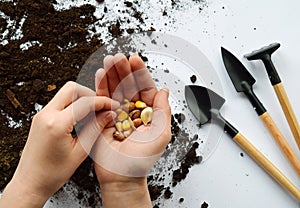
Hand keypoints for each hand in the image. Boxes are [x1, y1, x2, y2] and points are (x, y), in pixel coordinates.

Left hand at [0, 81, 118, 207]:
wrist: (30, 182)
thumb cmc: (53, 173)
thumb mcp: (80, 152)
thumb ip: (96, 129)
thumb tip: (109, 114)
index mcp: (56, 124)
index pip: (84, 102)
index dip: (102, 102)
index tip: (113, 106)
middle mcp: (45, 115)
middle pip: (72, 88)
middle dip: (90, 94)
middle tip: (103, 106)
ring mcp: (41, 115)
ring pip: (65, 93)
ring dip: (81, 98)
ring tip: (95, 112)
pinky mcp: (40, 118)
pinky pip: (59, 102)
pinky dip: (73, 104)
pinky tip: (83, 116)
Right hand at [92, 54, 170, 207]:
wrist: (122, 176)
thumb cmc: (142, 159)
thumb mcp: (161, 133)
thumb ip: (163, 110)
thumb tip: (164, 90)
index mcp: (147, 113)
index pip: (144, 88)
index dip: (140, 73)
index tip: (135, 59)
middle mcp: (132, 111)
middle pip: (128, 86)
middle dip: (123, 70)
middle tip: (118, 57)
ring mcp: (117, 114)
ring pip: (114, 90)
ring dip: (111, 74)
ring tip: (108, 60)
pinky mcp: (103, 119)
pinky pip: (101, 100)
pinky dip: (100, 87)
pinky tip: (100, 75)